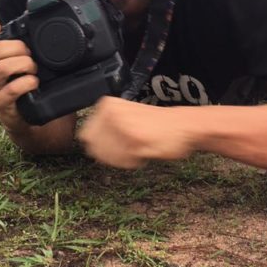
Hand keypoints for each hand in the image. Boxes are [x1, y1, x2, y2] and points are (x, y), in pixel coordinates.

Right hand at [0, 21, 39, 132]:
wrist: (20, 113)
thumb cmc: (16, 82)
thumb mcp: (11, 63)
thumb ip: (12, 49)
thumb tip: (26, 31)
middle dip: (17, 48)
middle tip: (29, 54)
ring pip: (3, 67)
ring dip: (24, 64)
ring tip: (33, 69)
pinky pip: (13, 88)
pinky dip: (28, 82)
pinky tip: (33, 82)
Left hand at [78, 97, 193, 168]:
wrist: (182, 125)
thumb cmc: (154, 124)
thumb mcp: (122, 117)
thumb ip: (101, 127)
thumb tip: (84, 141)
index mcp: (106, 105)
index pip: (86, 138)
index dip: (102, 146)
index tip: (118, 142)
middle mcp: (111, 112)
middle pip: (96, 149)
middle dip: (112, 153)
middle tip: (130, 144)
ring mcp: (122, 124)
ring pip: (108, 157)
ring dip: (123, 158)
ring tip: (138, 145)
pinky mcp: (134, 138)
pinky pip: (123, 161)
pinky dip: (133, 161)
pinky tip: (144, 148)